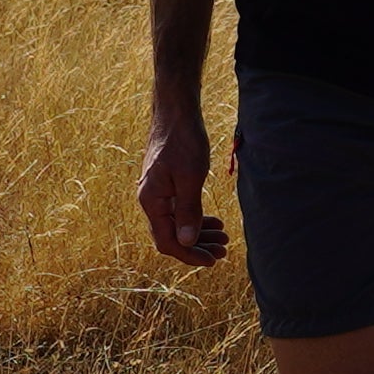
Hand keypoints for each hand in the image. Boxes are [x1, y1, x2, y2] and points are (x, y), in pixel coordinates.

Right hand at [138, 107, 228, 268]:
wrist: (176, 113)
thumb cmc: (183, 141)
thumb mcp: (190, 177)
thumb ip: (188, 211)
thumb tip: (186, 242)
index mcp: (152, 201)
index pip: (167, 241)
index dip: (189, 254)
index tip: (212, 261)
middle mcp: (150, 201)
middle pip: (171, 237)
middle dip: (198, 247)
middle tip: (223, 252)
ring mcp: (158, 193)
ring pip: (176, 225)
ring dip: (199, 235)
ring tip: (223, 239)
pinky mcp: (166, 186)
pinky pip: (179, 212)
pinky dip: (196, 220)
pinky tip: (214, 222)